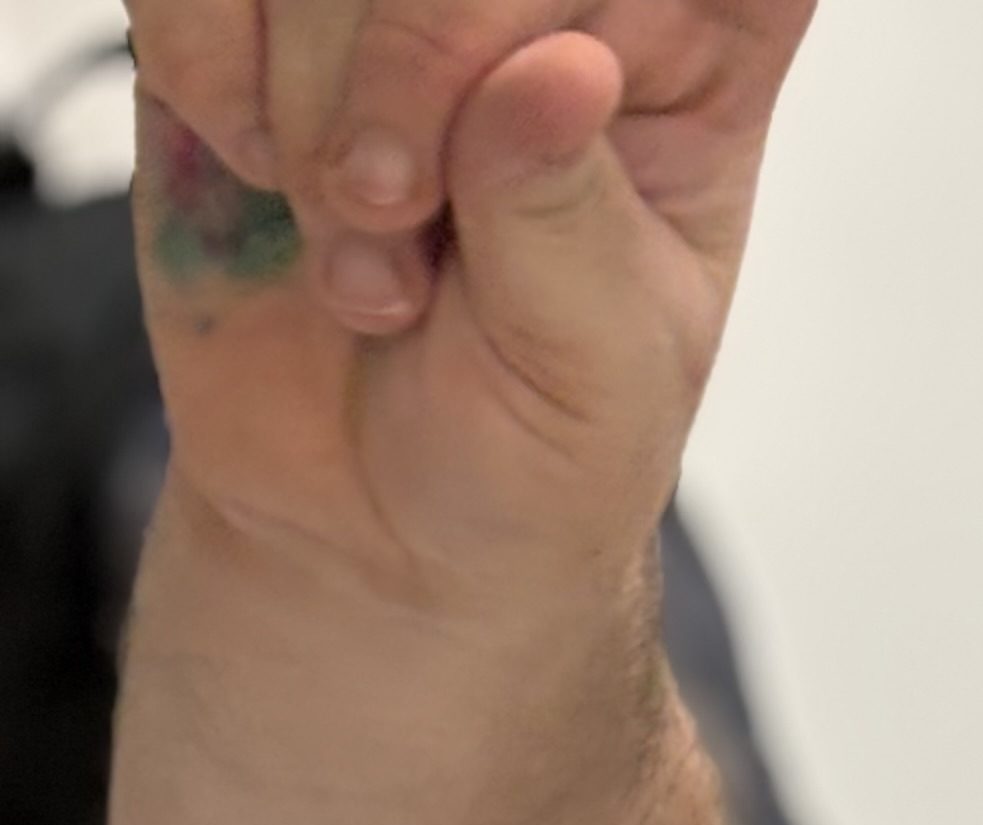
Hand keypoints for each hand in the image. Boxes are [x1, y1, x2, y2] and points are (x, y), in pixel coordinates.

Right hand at [123, 0, 813, 608]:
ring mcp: (392, 4)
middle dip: (414, 59)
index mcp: (694, 65)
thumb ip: (571, 224)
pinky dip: (210, 67)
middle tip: (397, 212)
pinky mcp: (253, 15)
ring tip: (359, 264)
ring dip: (311, 101)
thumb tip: (565, 74)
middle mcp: (555, 4)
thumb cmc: (531, 455)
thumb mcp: (595, 376)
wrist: (383, 536)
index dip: (641, 9)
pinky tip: (259, 175)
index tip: (571, 82)